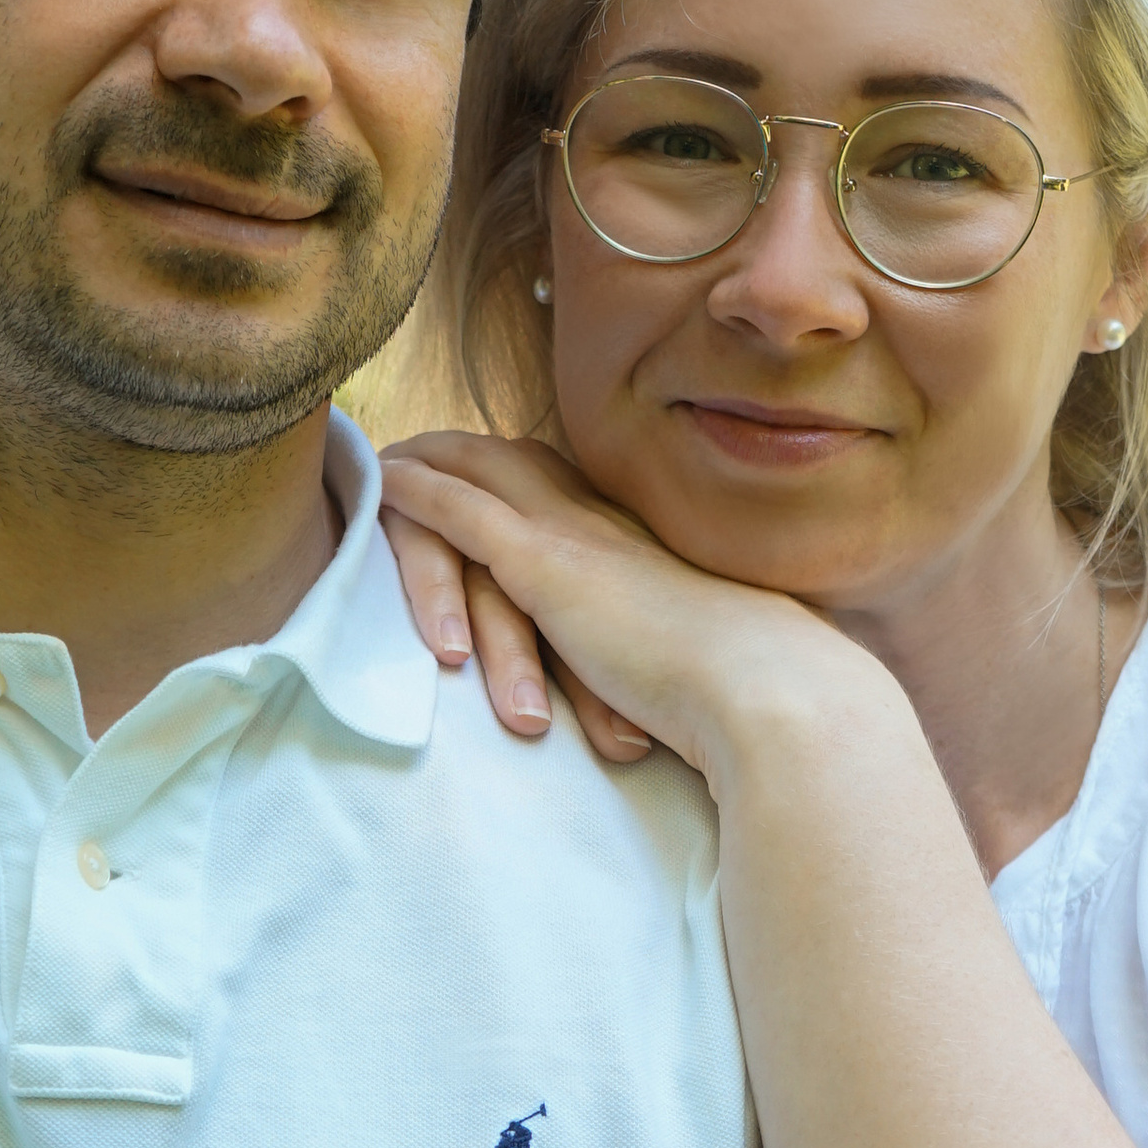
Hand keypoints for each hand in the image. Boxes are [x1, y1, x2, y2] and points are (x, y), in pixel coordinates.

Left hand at [378, 435, 861, 790]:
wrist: (770, 693)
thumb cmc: (754, 700)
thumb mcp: (704, 668)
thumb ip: (674, 659)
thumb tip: (675, 692)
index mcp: (643, 545)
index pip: (569, 490)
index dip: (523, 477)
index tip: (488, 477)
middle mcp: (607, 524)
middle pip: (517, 458)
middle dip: (462, 448)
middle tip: (416, 447)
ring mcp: (575, 536)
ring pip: (480, 468)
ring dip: (426, 458)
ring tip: (378, 456)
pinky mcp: (545, 565)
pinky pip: (460, 509)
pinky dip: (416, 493)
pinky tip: (379, 483)